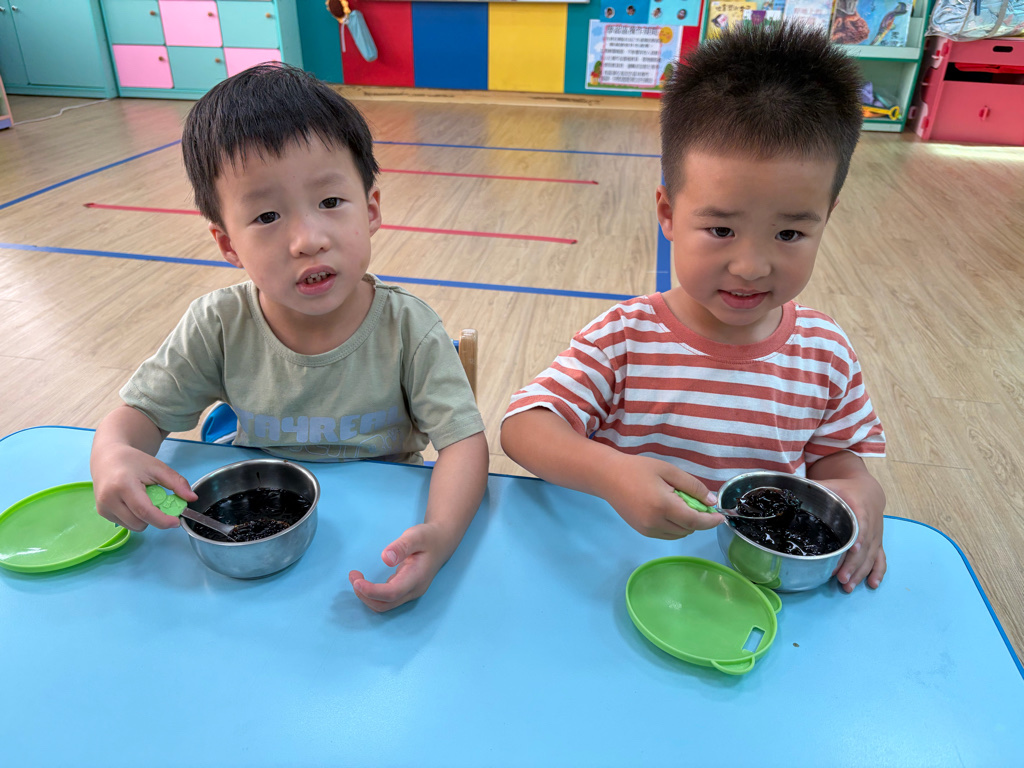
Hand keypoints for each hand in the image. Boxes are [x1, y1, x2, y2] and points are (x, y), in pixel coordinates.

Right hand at [92, 443, 196, 531]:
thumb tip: (192, 498)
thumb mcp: (158, 468)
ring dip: (144, 519)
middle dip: (155, 518)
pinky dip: (134, 517)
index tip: (176, 522)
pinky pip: (125, 524)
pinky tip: (133, 502)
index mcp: (123, 485)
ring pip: (132, 526)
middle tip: (159, 502)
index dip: (162, 520)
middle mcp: (109, 498)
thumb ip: (176, 483)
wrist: (108, 457)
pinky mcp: (101, 512)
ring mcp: (103, 507)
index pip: (144, 511)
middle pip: (139, 522)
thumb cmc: (133, 462)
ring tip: (143, 499)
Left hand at [349, 523, 447, 611]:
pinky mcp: (405, 590)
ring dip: (367, 596)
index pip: (392, 593)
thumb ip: (401, 546)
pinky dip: (372, 594)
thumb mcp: (416, 536)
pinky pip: (386, 599)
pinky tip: (365, 581)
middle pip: (385, 604)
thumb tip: (385, 558)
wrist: (442, 541)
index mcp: (417, 578)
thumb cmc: (429, 537)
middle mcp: (413, 590)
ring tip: (356, 578)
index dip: (372, 591)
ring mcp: (410, 592)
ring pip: (385, 605)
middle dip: (365, 595)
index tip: (356, 580)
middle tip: (353, 576)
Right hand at [600, 453, 723, 538]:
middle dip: (698, 519)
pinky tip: (669, 511)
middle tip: (695, 502)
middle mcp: (656, 522)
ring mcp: (648, 530)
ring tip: (679, 505)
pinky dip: (675, 527)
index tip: (720, 516)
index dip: (710, 521)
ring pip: (679, 534)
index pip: (695, 521)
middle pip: (689, 529)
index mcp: (664, 506)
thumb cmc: (639, 469)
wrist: (608, 477)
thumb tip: (711, 502)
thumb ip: (692, 486)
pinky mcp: (643, 532)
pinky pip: (667, 535)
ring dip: (687, 524)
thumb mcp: (669, 471)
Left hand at [817, 476, 885, 591]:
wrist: (869, 491)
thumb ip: (813, 488)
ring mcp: (875, 536)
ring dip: (860, 573)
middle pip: (864, 548)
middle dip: (852, 564)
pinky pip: (880, 559)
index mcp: (860, 508)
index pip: (861, 524)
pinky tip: (872, 584)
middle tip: (840, 578)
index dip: (858, 537)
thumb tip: (788, 488)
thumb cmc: (846, 489)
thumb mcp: (831, 485)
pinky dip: (877, 572)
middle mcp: (871, 525)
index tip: (852, 549)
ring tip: (847, 586)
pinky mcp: (877, 543)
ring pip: (871, 557)